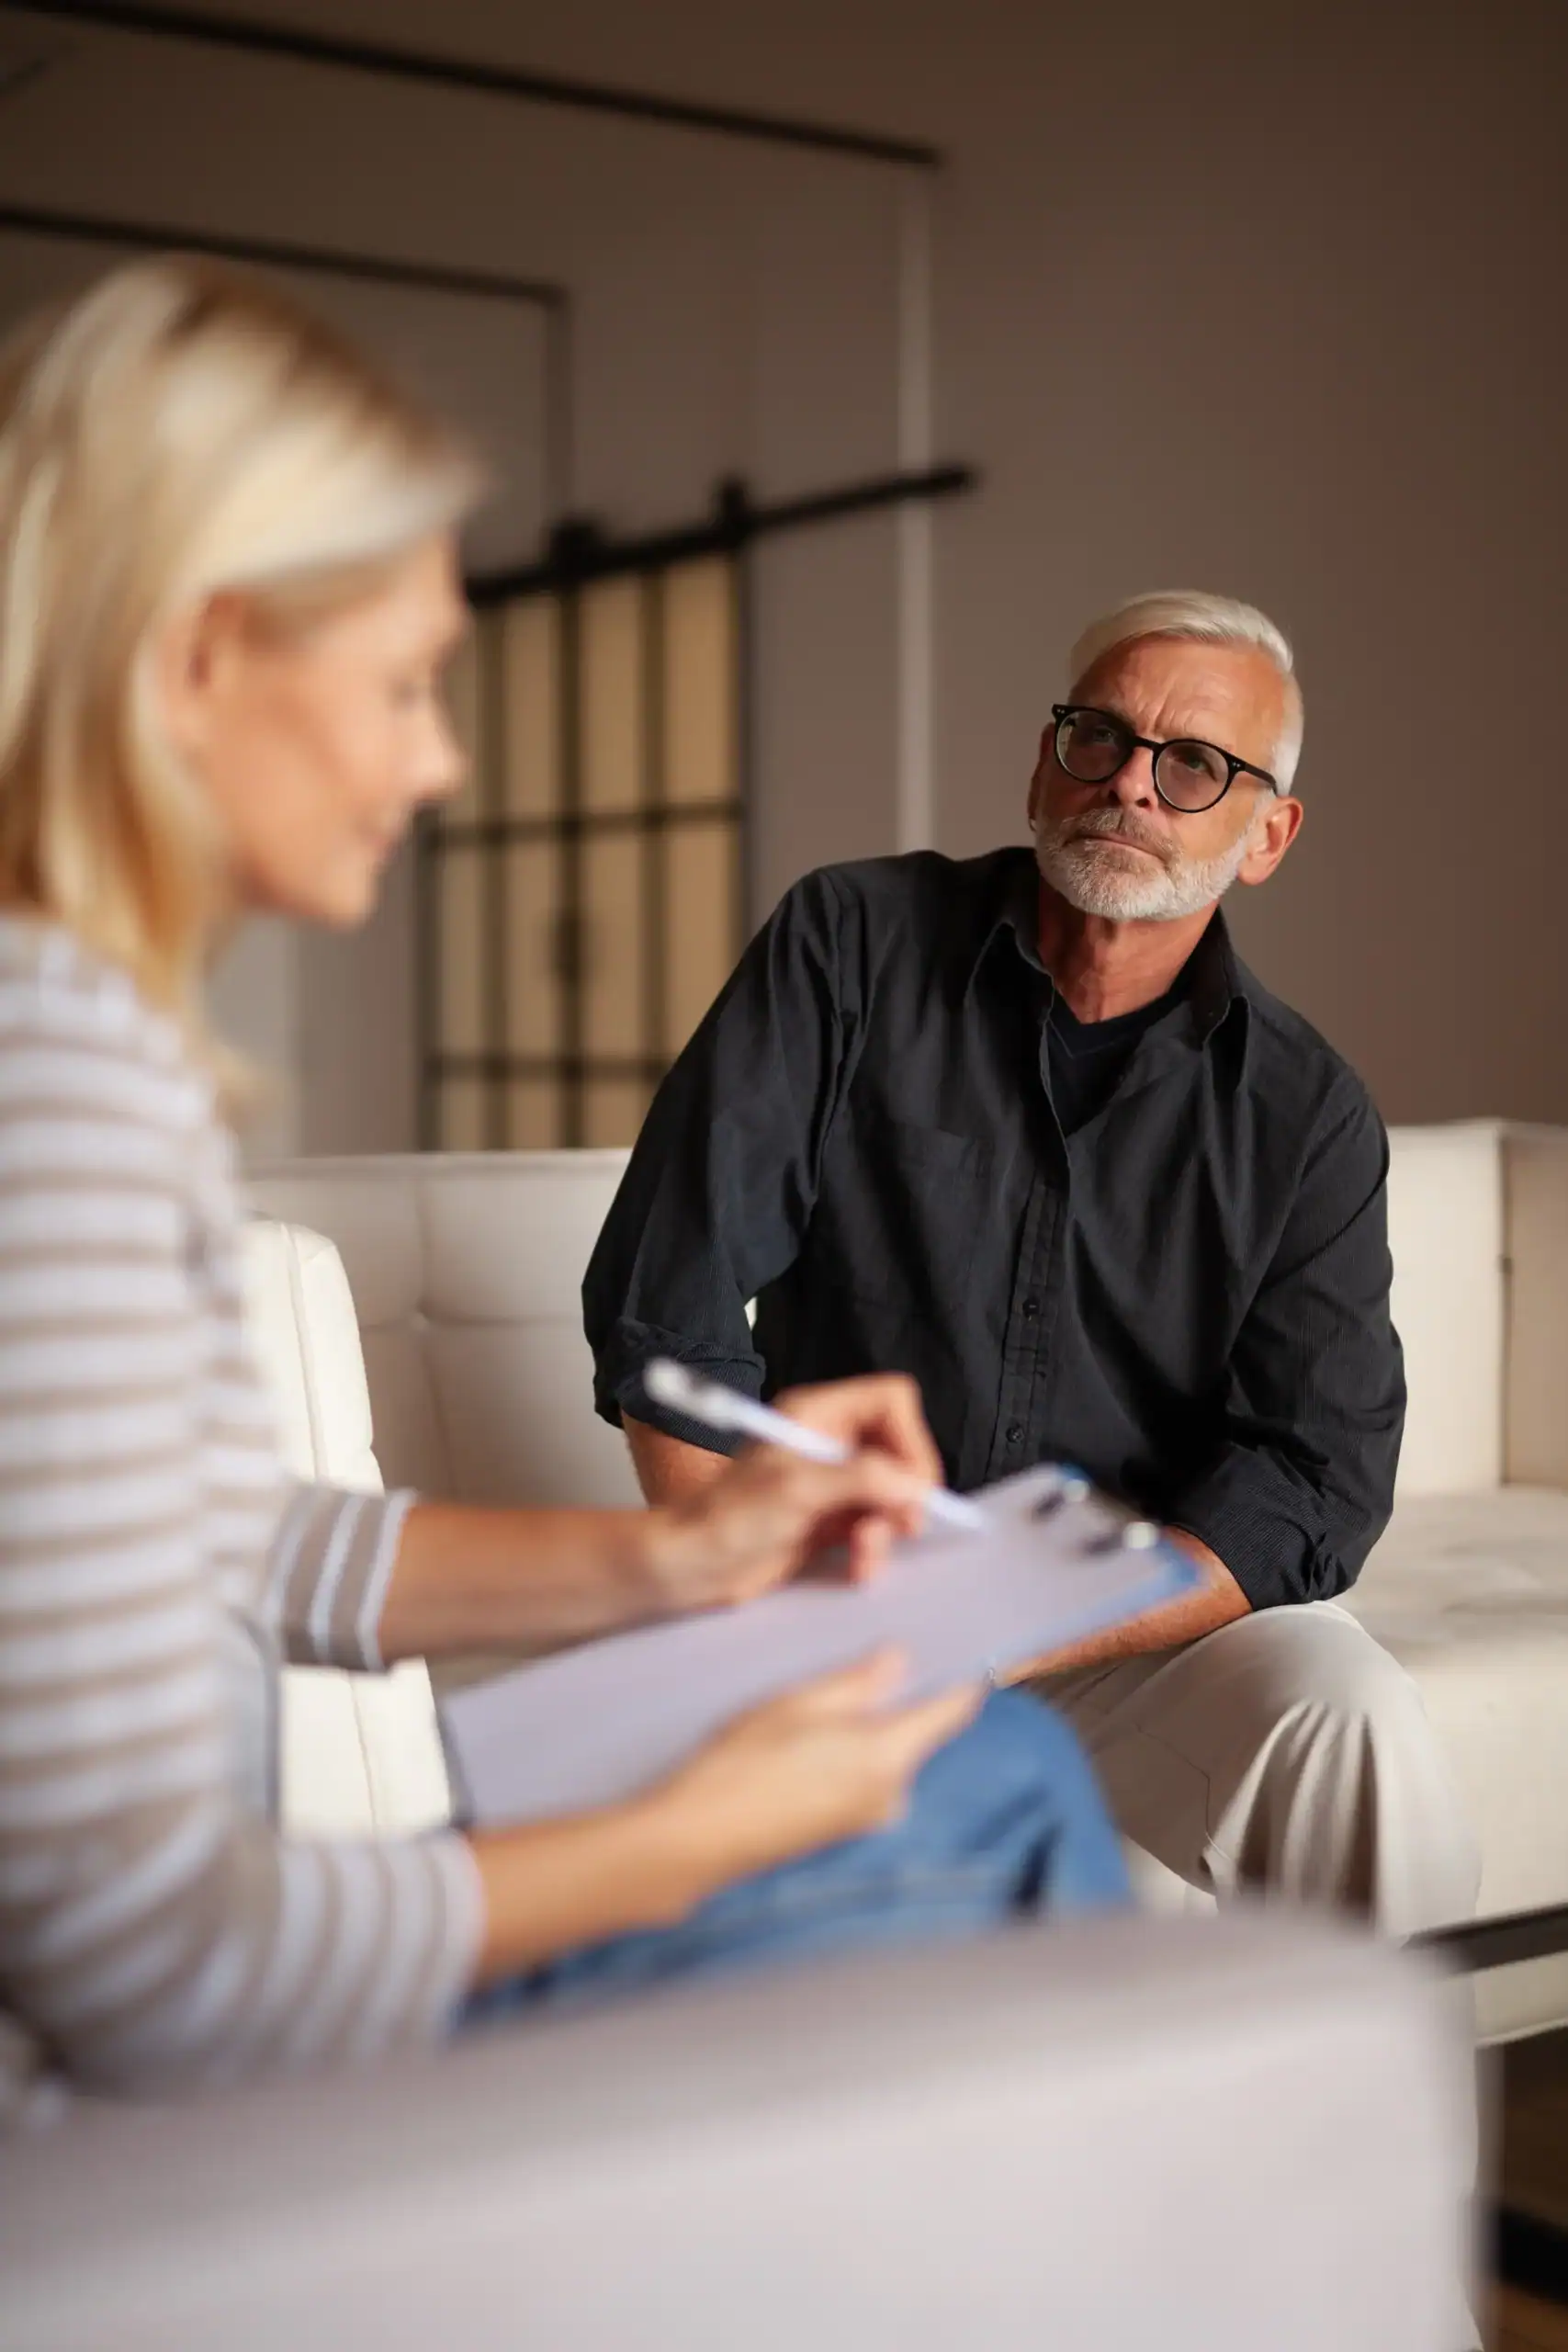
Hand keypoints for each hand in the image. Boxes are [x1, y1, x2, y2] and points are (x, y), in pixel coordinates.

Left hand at [646, 1373, 944, 1609]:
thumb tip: (914, 1485)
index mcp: (818, 1414)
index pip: (890, 1402)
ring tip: (864, 1554)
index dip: (910, 1438)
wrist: (693, 1567)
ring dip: (887, 1529)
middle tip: (901, 1526)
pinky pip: (875, 1528)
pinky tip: (858, 1567)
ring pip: (892, 1495)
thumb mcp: (798, 1489)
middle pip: (900, 1451)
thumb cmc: (728, 1518)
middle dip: (904, 1492)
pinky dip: (874, 1549)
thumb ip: (863, 1478)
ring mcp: (833, 1483)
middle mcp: (830, 1442)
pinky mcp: (831, 1521)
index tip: (912, 1483)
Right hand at [648, 1651, 980, 1889]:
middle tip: (860, 1662)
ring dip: (864, 1728)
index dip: (962, 1677)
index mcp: (889, 1756)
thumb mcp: (798, 1703)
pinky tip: (803, 1742)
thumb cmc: (743, 1763)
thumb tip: (900, 1660)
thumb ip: (858, 1681)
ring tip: (816, 1702)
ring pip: (885, 1755)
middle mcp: (892, 1794)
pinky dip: (845, 1754)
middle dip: (895, 1698)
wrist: (697, 1838)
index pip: (951, 1712)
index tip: (963, 1648)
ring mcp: (868, 1818)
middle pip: (916, 1732)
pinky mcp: (843, 1831)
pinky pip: (862, 1778)